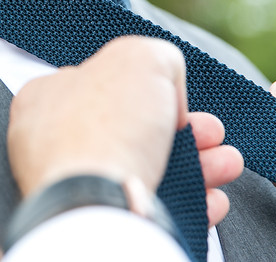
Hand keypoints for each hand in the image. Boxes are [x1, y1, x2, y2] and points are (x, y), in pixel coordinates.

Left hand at [7, 36, 242, 225]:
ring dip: (199, 167)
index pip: (102, 84)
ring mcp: (75, 184)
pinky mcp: (99, 218)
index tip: (179, 103)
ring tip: (228, 165)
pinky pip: (149, 207)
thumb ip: (159, 59)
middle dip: (188, 133)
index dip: (150, 89)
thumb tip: (169, 99)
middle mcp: (54, 141)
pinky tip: (211, 199)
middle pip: (135, 130)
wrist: (97, 203)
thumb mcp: (141, 58)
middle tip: (214, 134)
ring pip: (148, 170)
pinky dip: (187, 202)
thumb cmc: (109, 125)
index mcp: (47, 97)